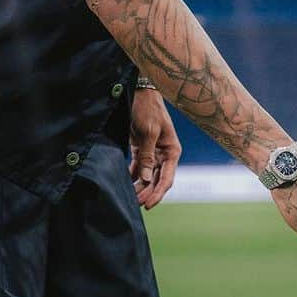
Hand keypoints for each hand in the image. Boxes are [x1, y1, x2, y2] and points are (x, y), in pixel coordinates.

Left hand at [129, 87, 180, 209]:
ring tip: (129, 198)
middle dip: (147, 193)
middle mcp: (164, 155)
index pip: (166, 178)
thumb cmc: (147, 108)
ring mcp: (153, 153)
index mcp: (172, 151)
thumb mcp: (148, 131)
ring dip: (139, 187)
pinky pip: (138, 168)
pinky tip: (125, 185)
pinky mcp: (141, 150)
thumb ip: (147, 156)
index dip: (157, 193)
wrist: (138, 91)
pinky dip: (133, 177)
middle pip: (156, 180)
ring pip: (147, 177)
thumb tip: (145, 179)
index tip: (148, 205)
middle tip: (134, 204)